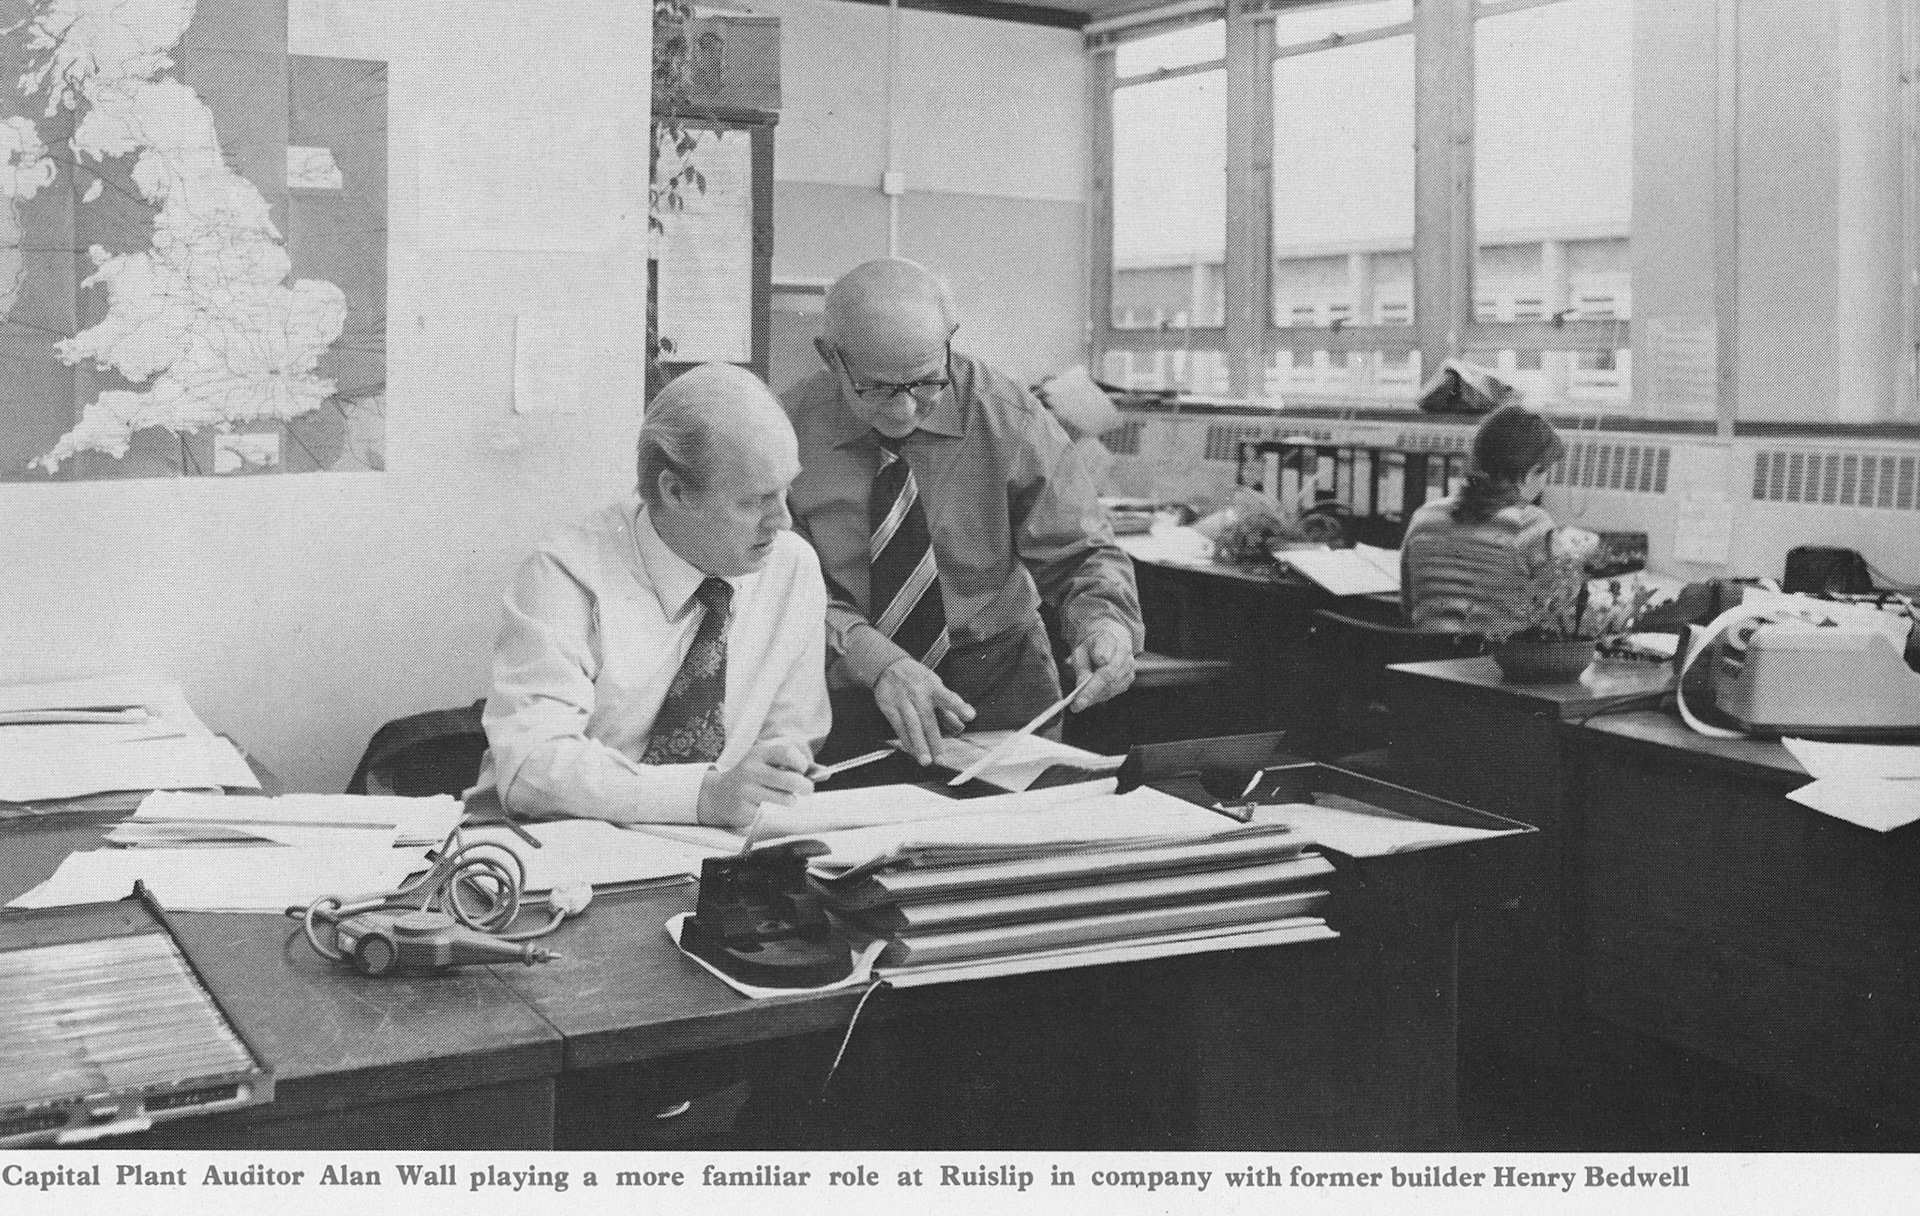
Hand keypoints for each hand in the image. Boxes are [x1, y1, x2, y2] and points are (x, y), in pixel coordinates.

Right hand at [697, 740, 812, 828]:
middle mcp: (751, 769)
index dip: (801, 763)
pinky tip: (762, 805)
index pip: (787, 752)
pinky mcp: (744, 809)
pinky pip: (770, 812)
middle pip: (790, 779)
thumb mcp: (767, 764)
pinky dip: (772, 810)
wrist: (718, 796)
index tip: (802, 770)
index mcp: (759, 753)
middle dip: (805, 786)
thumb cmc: (752, 778)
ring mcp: (746, 790)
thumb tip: (826, 773)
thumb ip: (795, 767)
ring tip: (786, 798)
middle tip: (807, 789)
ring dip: (791, 800)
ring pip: (784, 798)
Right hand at [875, 657, 974, 764]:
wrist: (889, 666)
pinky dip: (906, 741)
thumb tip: (962, 723)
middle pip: (928, 719)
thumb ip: (949, 705)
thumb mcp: (936, 685)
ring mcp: (902, 701)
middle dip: (935, 741)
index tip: (970, 716)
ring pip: (912, 726)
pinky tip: (912, 752)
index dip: (959, 706)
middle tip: (941, 759)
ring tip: (925, 760)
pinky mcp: (889, 707)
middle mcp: (918, 694)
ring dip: (919, 745)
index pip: (948, 697)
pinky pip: (898, 727)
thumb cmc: (917, 678)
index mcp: (933, 687)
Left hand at [1069, 624, 1135, 710]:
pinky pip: (1115, 690)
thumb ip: (1081, 667)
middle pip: (1109, 681)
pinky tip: (1093, 694)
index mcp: (1109, 642)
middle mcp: (1124, 654)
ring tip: (1082, 699)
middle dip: (1091, 695)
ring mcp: (1129, 667)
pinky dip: (1102, 695)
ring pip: (1112, 688)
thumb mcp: (1080, 651)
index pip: (1100, 669)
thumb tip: (1081, 685)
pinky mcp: (1130, 677)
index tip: (1078, 700)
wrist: (1112, 637)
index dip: (1090, 687)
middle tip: (1077, 705)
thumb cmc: (1093, 644)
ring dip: (1096, 697)